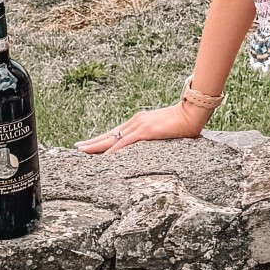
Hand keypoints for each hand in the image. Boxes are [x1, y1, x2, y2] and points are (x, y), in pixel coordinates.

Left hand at [76, 101, 204, 153]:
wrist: (192, 113)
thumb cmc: (183, 121)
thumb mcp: (164, 130)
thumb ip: (157, 136)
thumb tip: (156, 143)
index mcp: (139, 122)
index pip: (116, 132)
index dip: (102, 139)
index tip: (90, 144)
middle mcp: (136, 122)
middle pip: (110, 134)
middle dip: (93, 142)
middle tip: (77, 147)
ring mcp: (140, 125)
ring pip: (113, 138)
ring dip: (96, 145)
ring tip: (82, 150)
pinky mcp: (146, 131)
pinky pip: (125, 143)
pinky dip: (113, 150)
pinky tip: (104, 157)